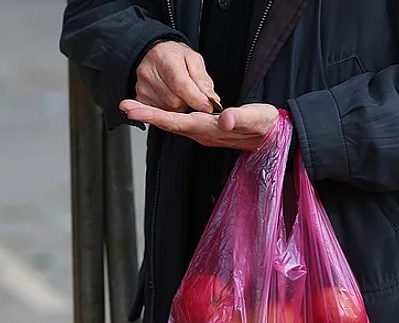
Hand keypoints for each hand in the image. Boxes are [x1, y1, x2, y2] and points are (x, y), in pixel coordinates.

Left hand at [120, 100, 278, 151]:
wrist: (275, 139)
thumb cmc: (267, 127)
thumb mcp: (258, 119)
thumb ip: (242, 118)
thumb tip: (224, 119)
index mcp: (209, 129)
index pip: (176, 121)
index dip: (153, 115)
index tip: (133, 110)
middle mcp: (202, 133)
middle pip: (169, 124)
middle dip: (146, 115)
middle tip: (124, 105)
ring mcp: (203, 133)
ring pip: (173, 124)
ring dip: (152, 116)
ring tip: (133, 107)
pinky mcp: (207, 129)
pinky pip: (180, 123)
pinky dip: (165, 116)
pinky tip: (156, 111)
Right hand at [135, 40, 219, 113]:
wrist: (153, 54)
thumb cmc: (173, 56)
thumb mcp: (193, 60)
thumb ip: (202, 79)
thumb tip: (211, 98)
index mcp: (164, 58)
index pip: (181, 85)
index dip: (196, 98)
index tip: (208, 106)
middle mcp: (149, 74)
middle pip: (175, 101)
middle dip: (187, 101)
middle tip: (189, 91)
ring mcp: (142, 88)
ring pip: (168, 109)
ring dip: (178, 105)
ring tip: (176, 91)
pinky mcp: (140, 99)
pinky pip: (160, 112)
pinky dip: (168, 108)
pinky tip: (168, 96)